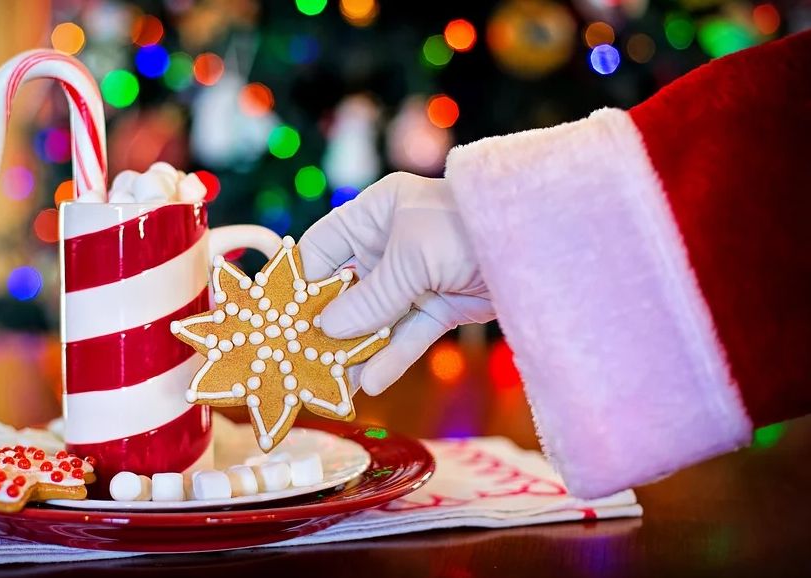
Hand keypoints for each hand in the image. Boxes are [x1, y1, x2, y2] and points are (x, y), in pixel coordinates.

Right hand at [299, 172, 494, 394]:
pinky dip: (391, 357)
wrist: (542, 242)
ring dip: (355, 350)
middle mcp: (389, 244)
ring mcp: (414, 277)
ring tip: (331, 384)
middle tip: (299, 360)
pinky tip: (370, 382)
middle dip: (325, 326)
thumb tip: (326, 329)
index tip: (278, 320)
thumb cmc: (468, 228)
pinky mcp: (439, 305)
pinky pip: (407, 334)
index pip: (321, 249)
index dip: (299, 283)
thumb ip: (370, 297)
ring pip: (374, 319)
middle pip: (345, 290)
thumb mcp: (412, 257)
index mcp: (374, 214)